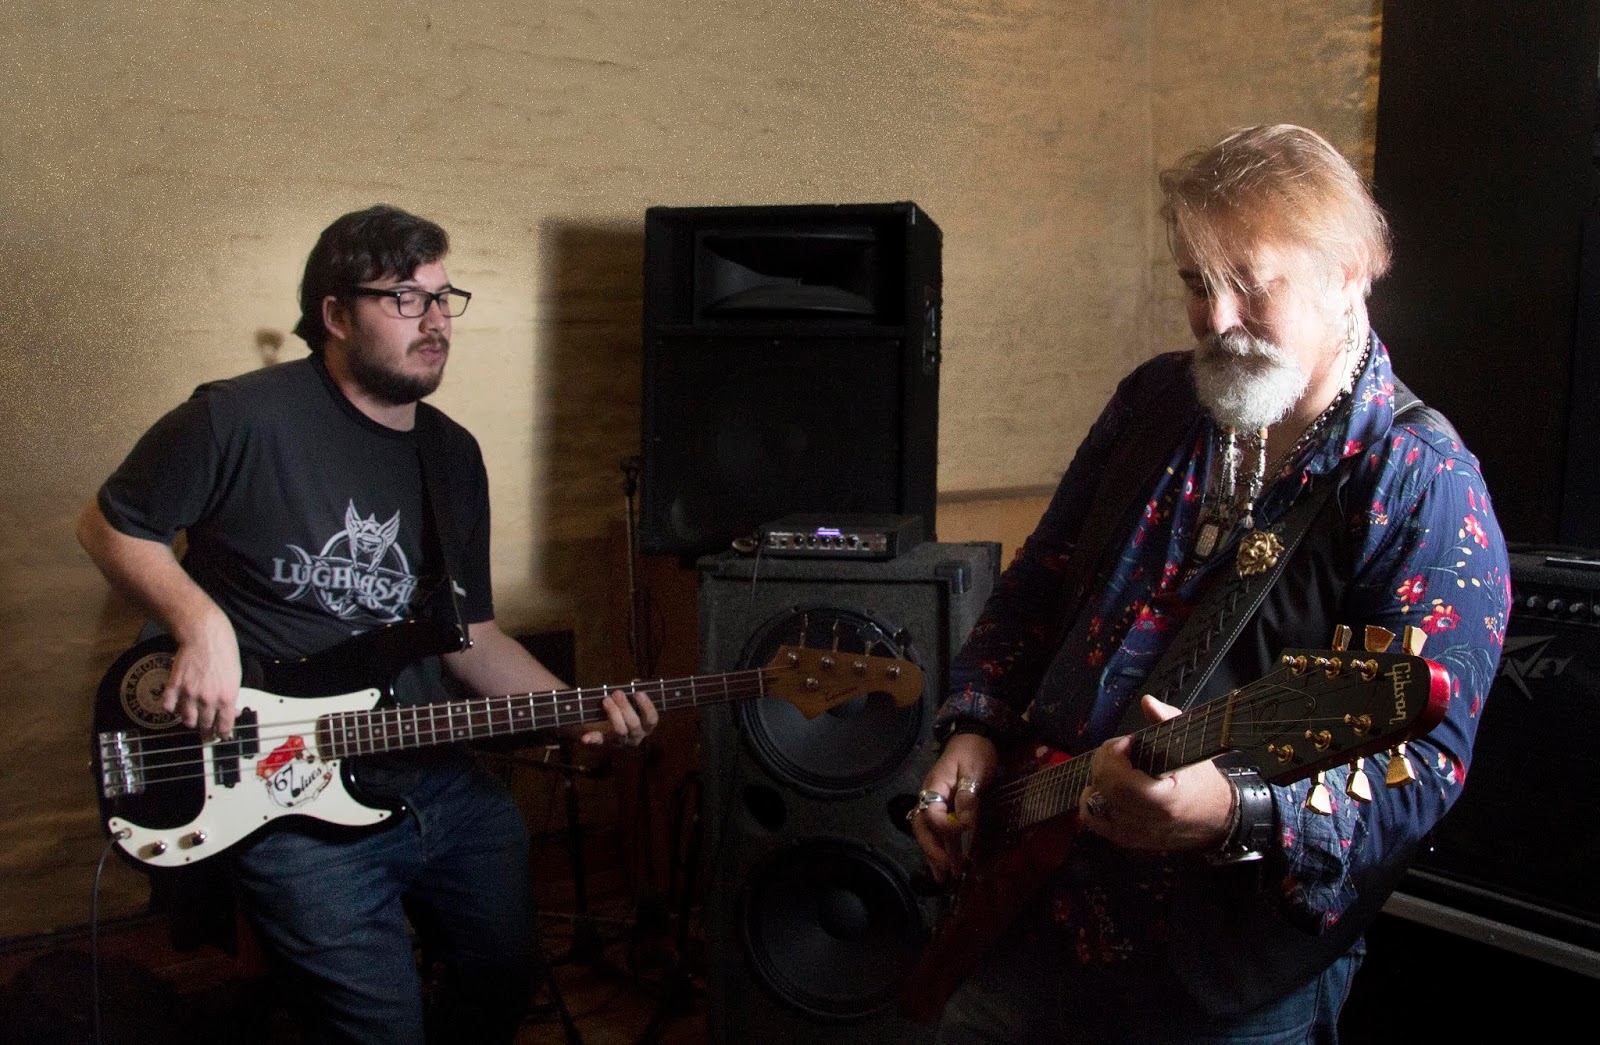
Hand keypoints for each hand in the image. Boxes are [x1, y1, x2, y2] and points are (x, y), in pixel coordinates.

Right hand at [164, 610, 241, 740]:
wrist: (205, 636)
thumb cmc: (224, 653)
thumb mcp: (236, 677)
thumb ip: (232, 697)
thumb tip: (232, 712)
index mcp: (227, 697)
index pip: (224, 726)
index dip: (222, 735)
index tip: (221, 737)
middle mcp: (208, 699)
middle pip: (205, 726)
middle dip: (207, 731)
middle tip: (206, 732)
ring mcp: (190, 693)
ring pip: (187, 720)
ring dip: (190, 722)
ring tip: (192, 719)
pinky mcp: (174, 685)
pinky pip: (168, 707)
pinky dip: (170, 710)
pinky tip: (175, 708)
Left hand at [580, 686, 659, 746]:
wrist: (609, 727)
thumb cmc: (626, 710)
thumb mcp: (634, 701)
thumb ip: (636, 691)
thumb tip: (636, 682)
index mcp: (646, 726)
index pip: (652, 719)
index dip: (646, 706)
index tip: (638, 693)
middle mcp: (636, 736)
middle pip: (634, 724)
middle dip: (625, 707)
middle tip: (617, 692)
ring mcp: (621, 741)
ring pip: (620, 731)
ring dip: (613, 713)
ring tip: (606, 700)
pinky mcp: (605, 742)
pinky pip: (599, 742)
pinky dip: (592, 739)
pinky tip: (585, 738)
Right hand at [911, 732, 996, 883]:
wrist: (974, 736)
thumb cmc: (974, 751)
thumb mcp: (974, 770)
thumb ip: (968, 796)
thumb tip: (964, 824)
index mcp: (934, 787)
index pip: (932, 814)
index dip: (946, 830)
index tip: (965, 838)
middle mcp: (929, 796)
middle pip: (922, 828)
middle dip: (932, 851)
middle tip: (945, 872)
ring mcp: (935, 802)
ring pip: (927, 832)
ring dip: (934, 854)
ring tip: (943, 877)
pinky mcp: (943, 806)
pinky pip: (937, 829)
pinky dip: (940, 846)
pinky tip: (946, 861)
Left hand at [1077, 695, 1233, 850]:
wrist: (1216, 818)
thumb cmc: (1204, 785)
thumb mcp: (1193, 748)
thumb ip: (1168, 721)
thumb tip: (1148, 702)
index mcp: (1164, 801)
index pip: (1121, 781)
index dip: (1115, 755)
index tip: (1127, 742)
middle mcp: (1146, 821)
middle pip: (1104, 787)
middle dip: (1105, 760)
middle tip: (1120, 750)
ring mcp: (1133, 833)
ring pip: (1092, 802)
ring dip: (1098, 778)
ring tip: (1114, 768)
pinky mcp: (1125, 839)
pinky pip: (1092, 820)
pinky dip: (1092, 800)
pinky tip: (1103, 788)